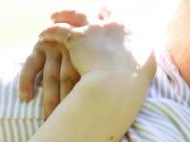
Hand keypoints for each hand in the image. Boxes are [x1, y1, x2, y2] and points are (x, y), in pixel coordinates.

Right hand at [19, 9, 111, 116]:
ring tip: (49, 121)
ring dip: (49, 100)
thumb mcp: (106, 67)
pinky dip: (26, 81)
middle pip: (69, 80)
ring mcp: (57, 47)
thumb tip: (119, 116)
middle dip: (67, 105)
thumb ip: (108, 84)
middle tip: (67, 128)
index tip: (87, 124)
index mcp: (93, 56)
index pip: (87, 81)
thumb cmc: (100, 60)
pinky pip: (31, 64)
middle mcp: (75, 50)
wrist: (81, 32)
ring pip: (51, 76)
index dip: (86, 102)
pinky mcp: (41, 46)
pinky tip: (26, 98)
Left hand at [38, 10, 155, 81]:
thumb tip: (145, 60)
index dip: (111, 16)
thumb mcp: (147, 64)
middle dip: (89, 12)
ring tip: (53, 16)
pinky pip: (58, 30)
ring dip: (63, 14)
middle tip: (79, 14)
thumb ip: (144, 57)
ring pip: (74, 15)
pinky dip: (49, 31)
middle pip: (97, 11)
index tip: (105, 16)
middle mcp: (110, 24)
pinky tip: (42, 35)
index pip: (119, 17)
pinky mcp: (76, 38)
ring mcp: (92, 29)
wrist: (119, 82)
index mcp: (129, 30)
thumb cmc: (136, 79)